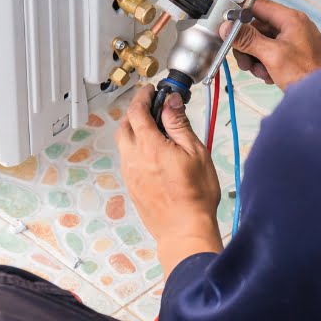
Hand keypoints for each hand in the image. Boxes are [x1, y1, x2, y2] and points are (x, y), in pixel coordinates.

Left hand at [116, 86, 222, 273]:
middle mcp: (134, 158)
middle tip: (151, 107)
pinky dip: (135, 148)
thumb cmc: (195, 195)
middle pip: (124, 125)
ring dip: (134, 130)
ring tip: (154, 129)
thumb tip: (170, 102)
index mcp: (149, 146)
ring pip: (124, 143)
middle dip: (135, 112)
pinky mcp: (131, 186)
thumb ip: (179, 124)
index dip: (142, 97)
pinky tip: (153, 153)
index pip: (137, 111)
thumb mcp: (195, 152)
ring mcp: (130, 173)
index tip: (150, 91)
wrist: (184, 230)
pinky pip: (128, 159)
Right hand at [225, 0, 320, 89]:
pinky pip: (270, 53)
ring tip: (260, 72)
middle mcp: (292, 26)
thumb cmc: (306, 73)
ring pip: (262, 42)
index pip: (257, 5)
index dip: (240, 14)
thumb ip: (248, 39)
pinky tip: (269, 76)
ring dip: (255, 58)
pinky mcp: (293, 54)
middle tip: (244, 62)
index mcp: (290, 19)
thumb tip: (227, 27)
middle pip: (257, 27)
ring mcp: (293, 40)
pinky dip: (265, 64)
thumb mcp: (272, 55)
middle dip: (247, 45)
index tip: (227, 26)